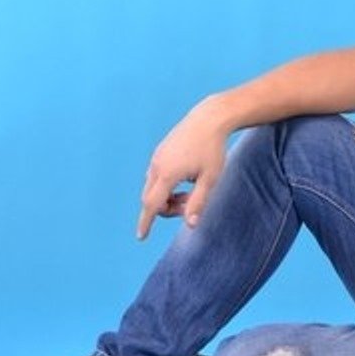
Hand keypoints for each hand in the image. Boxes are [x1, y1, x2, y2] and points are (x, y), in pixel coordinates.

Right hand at [136, 95, 231, 239]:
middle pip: (151, 199)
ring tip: (191, 191)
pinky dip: (166, 186)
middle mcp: (157, 166)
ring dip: (167, 197)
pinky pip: (156, 176)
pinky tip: (185, 180)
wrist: (209, 119)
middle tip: (190, 204)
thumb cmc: (213, 150)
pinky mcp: (160, 152)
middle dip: (167, 208)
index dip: (146, 223)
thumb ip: (199, 202)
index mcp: (168, 174)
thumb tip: (191, 225)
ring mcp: (156, 158)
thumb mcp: (211, 179)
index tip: (141, 237)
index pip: (152, 205)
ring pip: (152, 188)